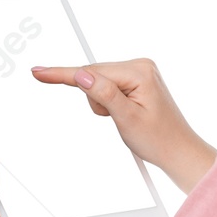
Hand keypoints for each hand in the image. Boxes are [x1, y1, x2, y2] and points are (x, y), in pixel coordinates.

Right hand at [31, 59, 216, 194]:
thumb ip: (103, 94)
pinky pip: (107, 85)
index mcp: (139, 71)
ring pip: (98, 81)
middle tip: (113, 118)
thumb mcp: (126, 119)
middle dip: (95, 99)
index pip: (92, 71)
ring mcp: (139, 71)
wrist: (178, 150)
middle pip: (94, 75)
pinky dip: (107, 101)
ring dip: (101, 102)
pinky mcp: (136, 79)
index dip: (63, 74)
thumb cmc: (158, 139)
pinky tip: (123, 112)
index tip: (39, 72)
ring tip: (123, 118)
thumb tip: (82, 74)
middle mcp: (140, 65)